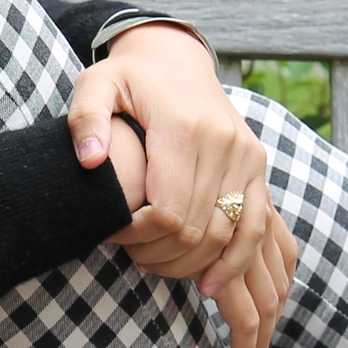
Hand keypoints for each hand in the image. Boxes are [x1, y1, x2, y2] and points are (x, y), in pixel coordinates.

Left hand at [70, 24, 298, 347]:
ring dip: (204, 270)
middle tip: (132, 262)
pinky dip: (240, 263)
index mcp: (185, 127)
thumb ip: (85, 120)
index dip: (139, 237)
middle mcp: (226, 145)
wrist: (175, 59)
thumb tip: (90, 163)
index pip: (168, 210)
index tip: (110, 238)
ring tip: (171, 282)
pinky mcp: (259, 169)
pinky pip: (262, 229)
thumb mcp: (96, 84)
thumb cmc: (128, 79)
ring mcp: (249, 158)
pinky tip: (214, 288)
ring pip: (236, 237)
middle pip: (201, 230)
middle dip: (163, 258)